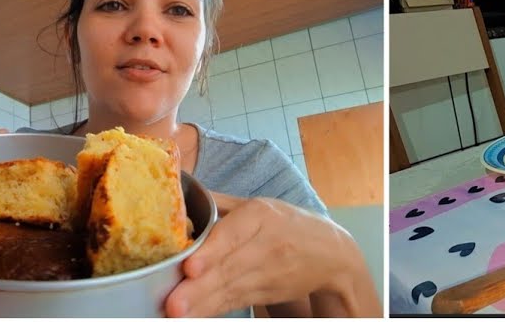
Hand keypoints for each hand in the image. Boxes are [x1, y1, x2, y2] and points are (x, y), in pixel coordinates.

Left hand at [164, 193, 378, 317]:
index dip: (213, 252)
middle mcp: (266, 244)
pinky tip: (195, 316)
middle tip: (174, 303)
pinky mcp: (267, 293)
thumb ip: (221, 203)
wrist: (330, 253)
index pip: (234, 233)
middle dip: (201, 287)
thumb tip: (181, 194)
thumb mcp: (259, 205)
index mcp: (261, 214)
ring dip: (203, 304)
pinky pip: (236, 302)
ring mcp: (268, 273)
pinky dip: (214, 311)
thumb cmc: (286, 224)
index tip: (191, 268)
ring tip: (177, 312)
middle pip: (230, 268)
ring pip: (231, 290)